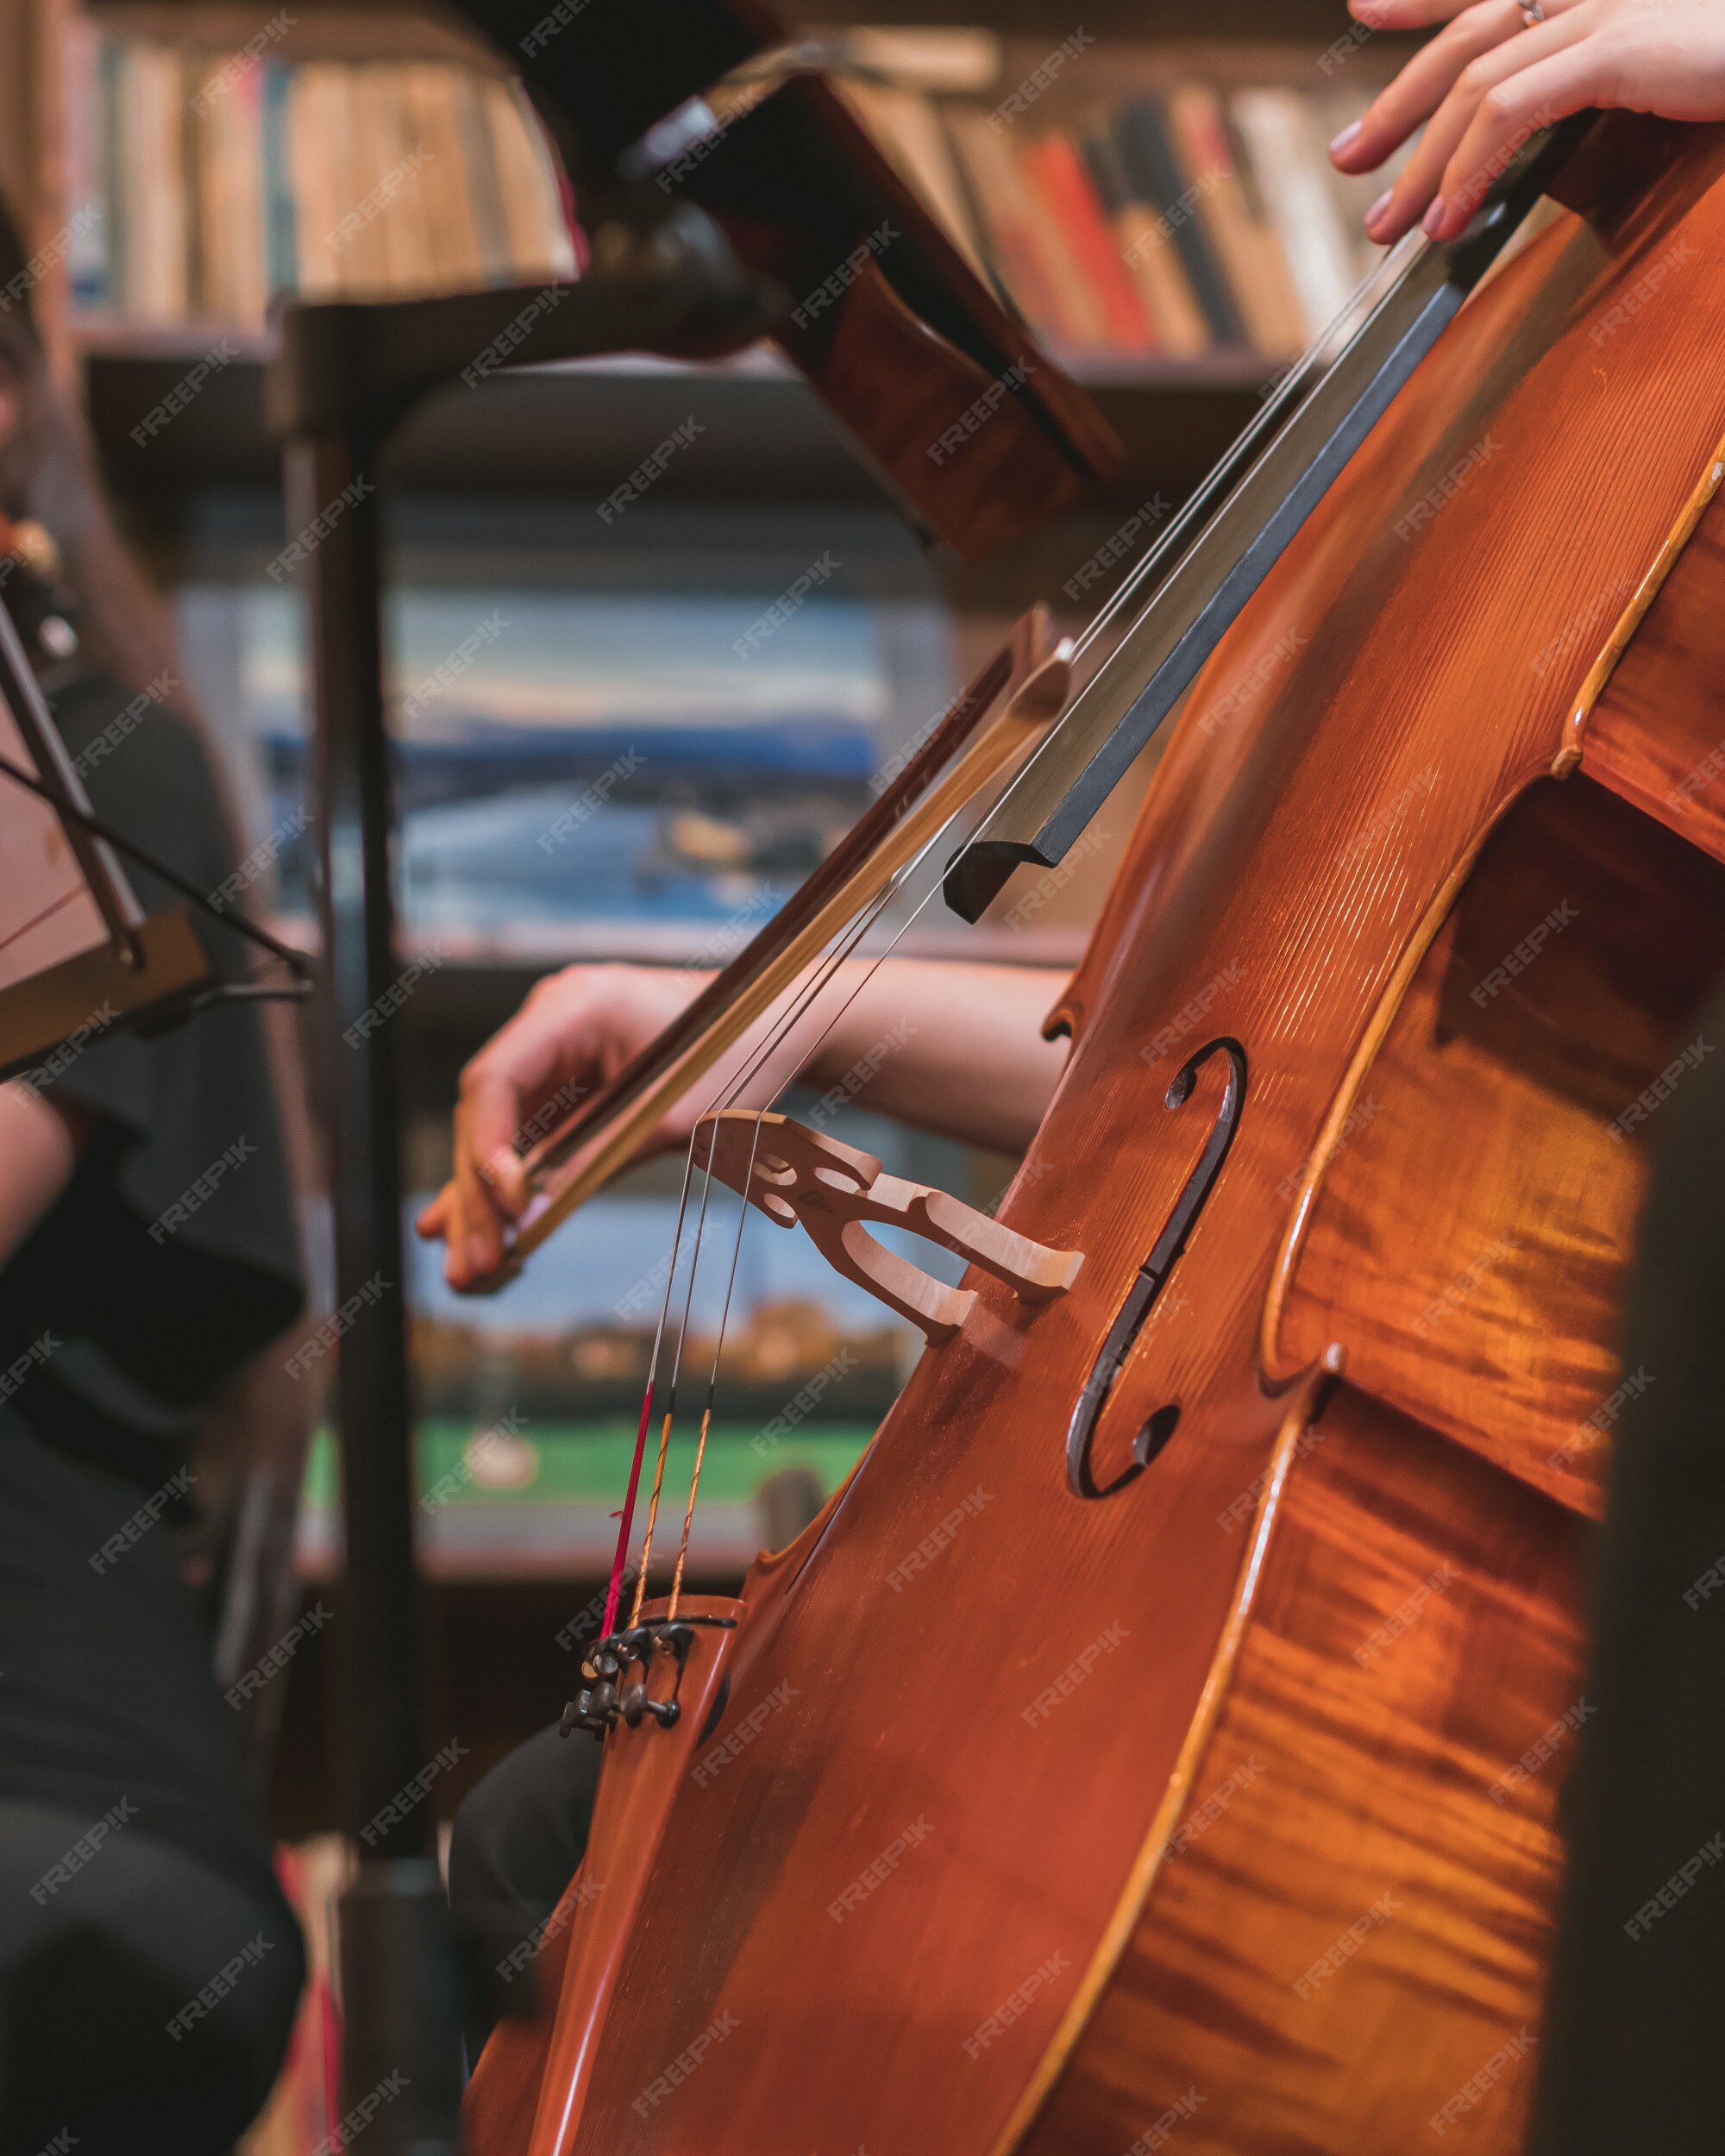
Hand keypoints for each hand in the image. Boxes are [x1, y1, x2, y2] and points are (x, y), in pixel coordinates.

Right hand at [415, 955, 1074, 1292]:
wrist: (788, 1022)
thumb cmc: (742, 1054)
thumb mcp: (671, 1118)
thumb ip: (593, 1160)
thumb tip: (527, 1216)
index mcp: (574, 1005)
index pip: (494, 1080)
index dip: (487, 1149)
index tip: (507, 1209)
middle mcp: (553, 1019)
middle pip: (488, 1112)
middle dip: (478, 1193)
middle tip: (471, 1264)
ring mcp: (558, 1048)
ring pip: (501, 1131)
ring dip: (485, 1200)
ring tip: (469, 1270)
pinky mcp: (572, 1080)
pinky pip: (530, 1136)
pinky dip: (514, 1186)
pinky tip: (484, 1234)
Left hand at [1329, 0, 1724, 243]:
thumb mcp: (1660, 55)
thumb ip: (1595, 70)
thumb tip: (1536, 128)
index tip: (1366, 9)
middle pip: (1467, 39)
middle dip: (1397, 103)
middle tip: (1349, 160)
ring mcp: (1603, 6)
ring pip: (1475, 84)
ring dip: (1423, 163)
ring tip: (1391, 223)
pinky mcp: (1618, 47)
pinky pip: (1513, 112)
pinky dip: (1469, 168)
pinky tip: (1449, 216)